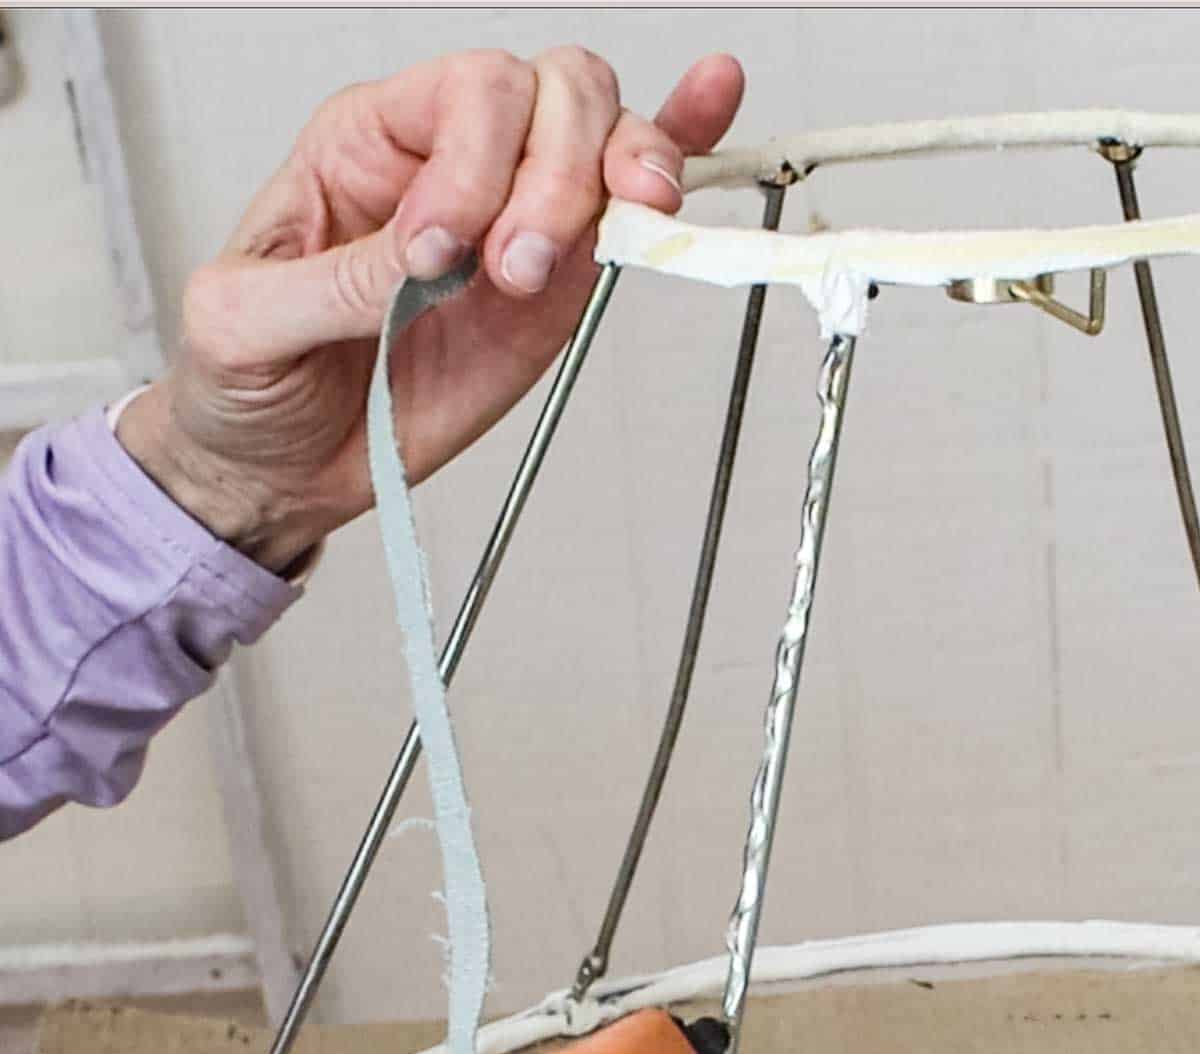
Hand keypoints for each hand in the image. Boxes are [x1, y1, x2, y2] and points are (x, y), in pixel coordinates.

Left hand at [117, 48, 743, 571]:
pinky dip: (677, 150)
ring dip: (607, 185)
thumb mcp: (242, 324)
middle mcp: (452, 165)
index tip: (435, 255)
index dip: (469, 163)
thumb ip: (333, 285)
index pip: (460, 95)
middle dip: (548, 175)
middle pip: (546, 95)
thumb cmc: (245, 378)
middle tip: (512, 268)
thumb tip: (426, 257)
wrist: (277, 466)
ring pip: (597, 138)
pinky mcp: (551, 295)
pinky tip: (709, 102)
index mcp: (368, 144)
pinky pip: (622, 211)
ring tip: (551, 263)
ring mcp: (512, 223)